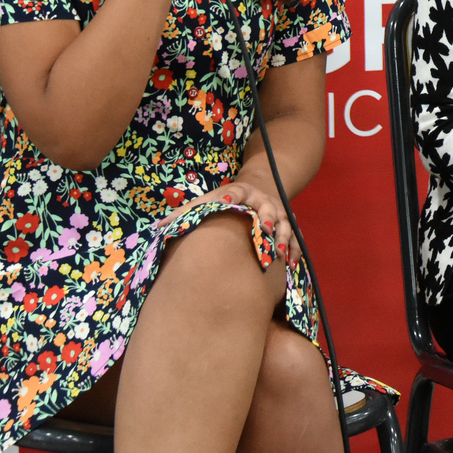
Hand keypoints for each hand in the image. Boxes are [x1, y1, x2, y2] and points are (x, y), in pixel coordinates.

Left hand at [157, 176, 298, 266]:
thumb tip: (157, 227)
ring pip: (285, 224)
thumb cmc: (227, 200)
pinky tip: (291, 264)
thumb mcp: (208, 201)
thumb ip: (186, 214)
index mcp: (241, 192)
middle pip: (268, 208)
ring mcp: (278, 212)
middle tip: (266, 230)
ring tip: (279, 253)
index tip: (226, 202)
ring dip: (283, 238)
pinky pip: (294, 238)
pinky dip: (294, 250)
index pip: (237, 191)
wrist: (260, 188)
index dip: (232, 196)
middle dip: (269, 218)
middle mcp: (262, 200)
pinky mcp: (286, 225)